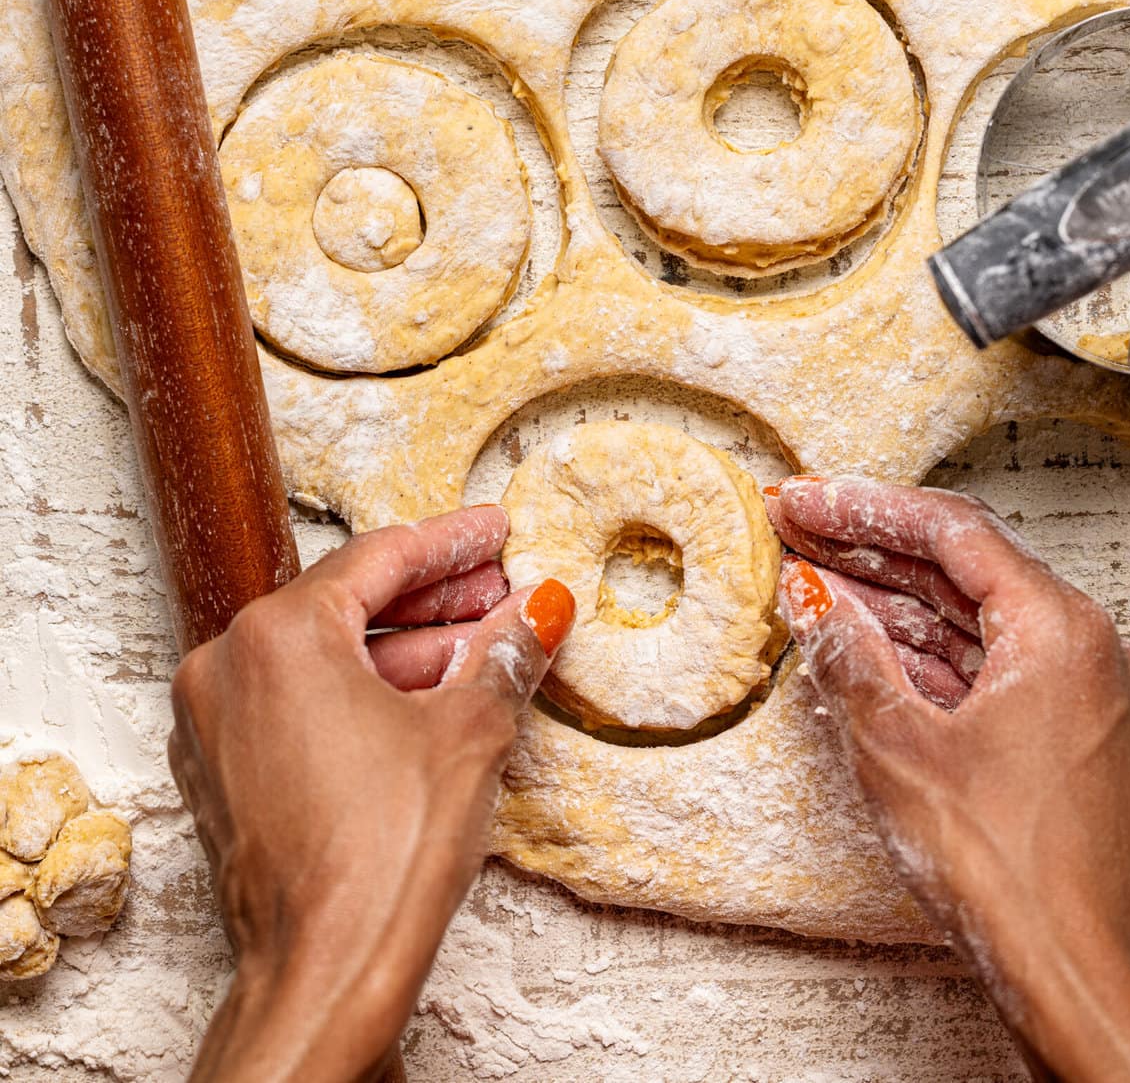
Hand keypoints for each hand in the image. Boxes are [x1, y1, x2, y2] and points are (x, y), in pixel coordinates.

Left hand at [170, 506, 573, 1082]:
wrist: (323, 978)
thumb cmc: (381, 859)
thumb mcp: (468, 733)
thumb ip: (504, 654)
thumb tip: (536, 612)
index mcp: (275, 634)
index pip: (378, 559)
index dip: (450, 544)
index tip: (494, 533)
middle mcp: (225, 666)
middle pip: (345, 605)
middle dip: (432, 600)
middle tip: (498, 589)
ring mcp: (212, 724)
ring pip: (321, 658)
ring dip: (402, 652)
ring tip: (480, 650)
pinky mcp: (219, 775)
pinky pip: (295, 706)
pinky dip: (357, 697)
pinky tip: (426, 703)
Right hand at [766, 476, 1129, 1082]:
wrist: (1071, 974)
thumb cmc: (1008, 871)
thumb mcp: (898, 747)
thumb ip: (849, 653)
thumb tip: (811, 593)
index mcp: (1061, 629)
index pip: (952, 532)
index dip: (864, 509)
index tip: (803, 500)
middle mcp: (1085, 648)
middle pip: (963, 569)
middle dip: (872, 550)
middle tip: (797, 524)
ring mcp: (1081, 693)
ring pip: (972, 620)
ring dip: (892, 602)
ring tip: (812, 578)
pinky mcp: (1067, 736)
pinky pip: (988, 668)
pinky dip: (925, 655)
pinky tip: (863, 645)